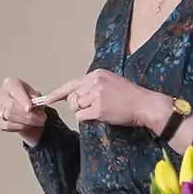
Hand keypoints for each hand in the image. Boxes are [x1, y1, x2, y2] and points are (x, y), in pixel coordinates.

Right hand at [0, 76, 47, 143]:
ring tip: (36, 122)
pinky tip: (26, 126)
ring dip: (25, 121)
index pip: (15, 90)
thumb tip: (35, 99)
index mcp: (10, 83)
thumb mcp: (36, 96)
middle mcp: (0, 93)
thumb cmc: (30, 102)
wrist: (26, 114)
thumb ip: (36, 97)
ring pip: (9, 116)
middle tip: (40, 119)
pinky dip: (18, 127)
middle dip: (27, 114)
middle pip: (11, 105)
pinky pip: (6, 125)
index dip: (23, 100)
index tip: (30, 108)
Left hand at [40, 70, 163, 129]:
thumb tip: (77, 96)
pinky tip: (99, 116)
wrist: (145, 105)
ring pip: (76, 108)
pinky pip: (81, 116)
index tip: (47, 99)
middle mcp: (94, 82)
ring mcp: (96, 95)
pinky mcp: (98, 109)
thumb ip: (94, 86)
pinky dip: (87, 119)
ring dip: (83, 113)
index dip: (58, 93)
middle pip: (72, 97)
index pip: (72, 84)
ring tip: (99, 111)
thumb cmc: (131, 96)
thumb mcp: (111, 82)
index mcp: (96, 74)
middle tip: (91, 109)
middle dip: (77, 106)